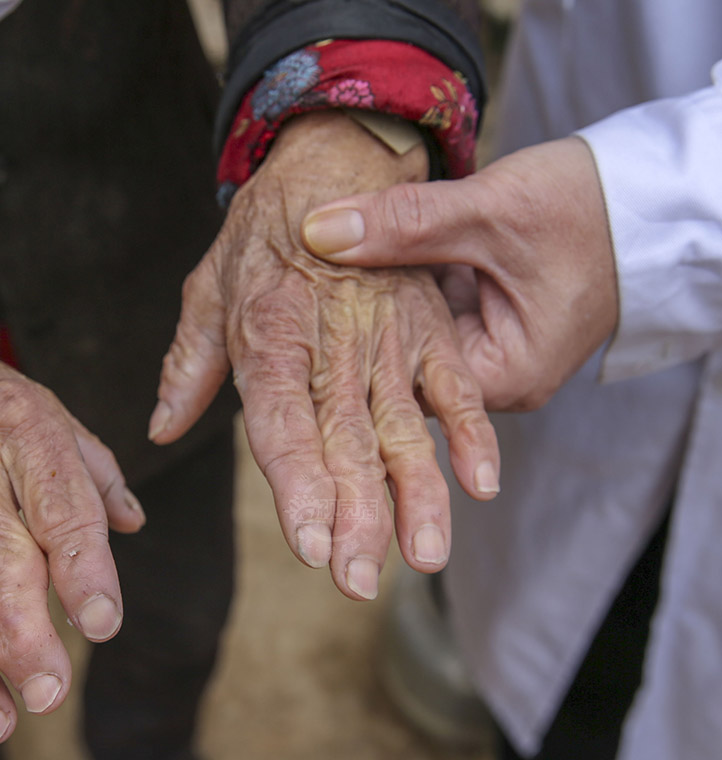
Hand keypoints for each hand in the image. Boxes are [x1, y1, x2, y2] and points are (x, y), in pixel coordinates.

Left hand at [151, 113, 498, 600]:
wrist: (335, 161)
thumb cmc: (261, 233)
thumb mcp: (207, 285)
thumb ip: (188, 362)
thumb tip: (160, 430)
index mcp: (270, 336)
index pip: (283, 425)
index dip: (298, 485)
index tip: (310, 544)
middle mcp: (333, 345)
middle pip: (345, 442)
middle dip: (355, 516)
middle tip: (358, 580)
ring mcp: (388, 339)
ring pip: (404, 426)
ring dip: (416, 494)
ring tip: (423, 556)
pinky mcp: (429, 329)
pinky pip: (455, 386)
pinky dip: (471, 434)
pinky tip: (481, 486)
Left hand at [301, 137, 617, 410]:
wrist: (649, 192)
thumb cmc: (589, 206)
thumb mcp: (490, 211)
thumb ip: (405, 223)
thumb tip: (319, 231)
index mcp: (504, 375)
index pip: (399, 394)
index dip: (342, 364)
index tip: (291, 337)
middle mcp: (496, 376)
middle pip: (400, 371)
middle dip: (349, 337)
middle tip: (286, 308)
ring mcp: (490, 347)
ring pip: (409, 339)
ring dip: (371, 307)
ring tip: (305, 286)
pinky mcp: (486, 317)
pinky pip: (428, 314)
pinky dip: (399, 289)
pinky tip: (352, 266)